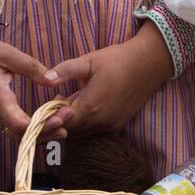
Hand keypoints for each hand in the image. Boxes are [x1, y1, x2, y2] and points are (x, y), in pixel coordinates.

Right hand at [0, 31, 69, 140]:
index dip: (40, 126)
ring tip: (63, 125)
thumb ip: (30, 67)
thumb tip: (52, 80)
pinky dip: (32, 129)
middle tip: (68, 121)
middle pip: (22, 135)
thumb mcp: (6, 53)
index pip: (18, 124)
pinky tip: (48, 120)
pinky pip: (14, 128)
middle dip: (46, 132)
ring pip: (18, 135)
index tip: (58, 119)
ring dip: (41, 133)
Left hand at [49, 23, 173, 138]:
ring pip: (82, 134)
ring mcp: (110, 126)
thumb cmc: (117, 60)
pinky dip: (85, 125)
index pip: (61, 123)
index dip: (51, 116)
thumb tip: (45, 78)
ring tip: (71, 102)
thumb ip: (65, 71)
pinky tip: (86, 107)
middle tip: (59, 100)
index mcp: (90, 106)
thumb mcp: (89, 61)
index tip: (51, 102)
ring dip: (73, 123)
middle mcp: (100, 122)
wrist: (148, 64)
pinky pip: (94, 132)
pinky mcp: (118, 126)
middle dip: (60, 120)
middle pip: (70, 131)